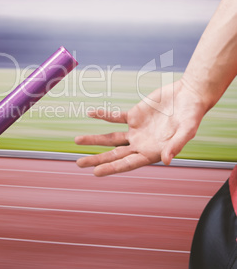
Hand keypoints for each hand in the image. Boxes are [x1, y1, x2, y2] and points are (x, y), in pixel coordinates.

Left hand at [75, 79, 206, 176]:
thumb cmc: (191, 116)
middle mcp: (141, 144)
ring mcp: (136, 130)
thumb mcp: (187, 131)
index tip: (96, 172)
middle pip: (114, 154)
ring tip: (77, 141)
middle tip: (79, 163)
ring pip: (111, 137)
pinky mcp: (134, 115)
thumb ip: (175, 146)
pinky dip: (103, 115)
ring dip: (95, 139)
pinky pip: (115, 117)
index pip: (128, 164)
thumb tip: (167, 160)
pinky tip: (91, 113)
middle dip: (97, 159)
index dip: (112, 168)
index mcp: (152, 153)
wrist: (189, 96)